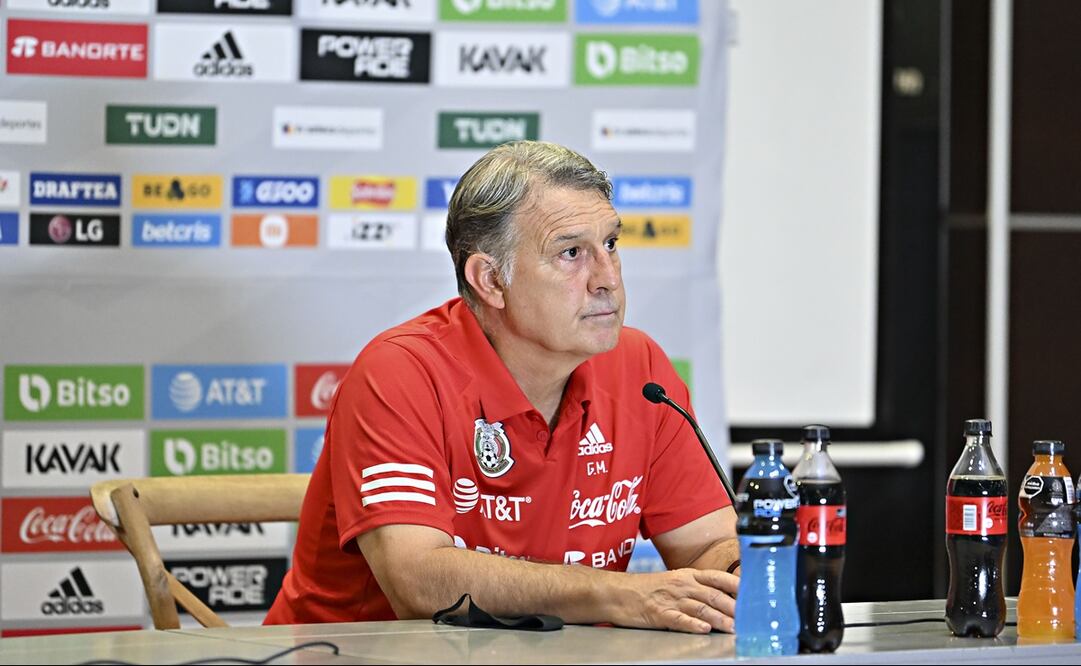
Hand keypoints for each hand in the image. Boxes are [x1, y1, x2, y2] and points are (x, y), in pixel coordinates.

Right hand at [613, 568, 737, 633]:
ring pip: (701, 608)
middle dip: (733, 608)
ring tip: (733, 628)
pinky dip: (693, 624)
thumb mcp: (673, 582)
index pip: (717, 578)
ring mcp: (671, 600)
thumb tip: (722, 600)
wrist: (618, 593)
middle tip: (748, 618)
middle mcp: (682, 585)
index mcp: (687, 575)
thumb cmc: (647, 589)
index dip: (736, 585)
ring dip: (720, 619)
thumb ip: (696, 589)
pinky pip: (679, 620)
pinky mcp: (659, 614)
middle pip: (713, 596)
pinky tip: (704, 629)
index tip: (753, 593)